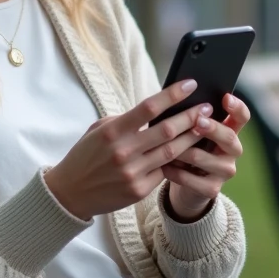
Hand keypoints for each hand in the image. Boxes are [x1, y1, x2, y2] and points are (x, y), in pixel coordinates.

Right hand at [43, 80, 210, 220]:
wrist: (70, 193)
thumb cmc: (86, 155)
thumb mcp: (99, 130)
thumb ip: (126, 120)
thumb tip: (157, 109)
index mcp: (113, 131)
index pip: (149, 107)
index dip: (172, 95)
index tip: (191, 84)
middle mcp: (124, 151)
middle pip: (167, 130)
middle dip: (192, 116)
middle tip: (208, 107)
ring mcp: (132, 173)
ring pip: (172, 152)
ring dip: (192, 138)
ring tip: (206, 126)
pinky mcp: (138, 190)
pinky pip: (164, 172)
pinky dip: (178, 161)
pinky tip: (190, 151)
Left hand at [163, 93, 250, 221]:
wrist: (185, 183)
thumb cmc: (187, 147)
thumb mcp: (191, 131)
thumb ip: (192, 118)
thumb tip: (178, 99)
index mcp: (229, 131)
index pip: (242, 117)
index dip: (237, 107)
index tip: (225, 97)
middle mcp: (232, 151)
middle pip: (230, 137)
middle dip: (213, 129)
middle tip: (198, 121)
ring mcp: (225, 171)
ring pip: (205, 159)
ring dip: (183, 152)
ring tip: (165, 146)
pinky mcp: (212, 189)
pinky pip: (193, 179)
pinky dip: (176, 172)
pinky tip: (164, 167)